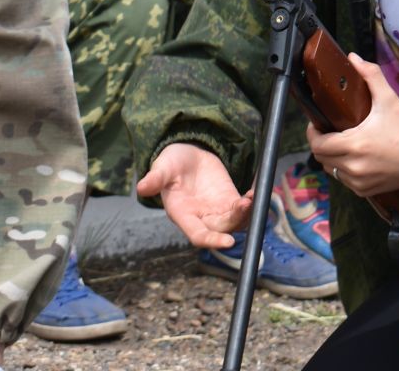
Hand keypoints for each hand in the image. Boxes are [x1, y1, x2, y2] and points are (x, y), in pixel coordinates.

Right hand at [136, 142, 253, 250]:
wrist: (187, 156)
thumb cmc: (171, 164)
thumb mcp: (162, 167)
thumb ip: (155, 178)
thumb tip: (141, 187)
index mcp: (182, 214)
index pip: (198, 235)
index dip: (212, 240)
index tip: (228, 242)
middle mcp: (201, 218)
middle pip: (221, 229)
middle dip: (235, 222)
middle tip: (245, 205)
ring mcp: (217, 210)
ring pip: (235, 222)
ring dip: (246, 214)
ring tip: (252, 197)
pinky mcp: (229, 200)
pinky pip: (242, 208)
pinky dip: (251, 204)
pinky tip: (256, 192)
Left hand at [307, 54, 398, 197]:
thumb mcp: (389, 99)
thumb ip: (370, 76)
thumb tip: (353, 58)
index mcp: (355, 144)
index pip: (318, 144)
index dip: (313, 133)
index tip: (317, 124)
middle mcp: (354, 166)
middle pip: (321, 158)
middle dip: (321, 144)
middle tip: (329, 131)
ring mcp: (358, 181)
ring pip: (331, 169)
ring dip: (331, 157)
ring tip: (341, 143)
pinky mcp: (365, 190)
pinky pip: (344, 180)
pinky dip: (344, 169)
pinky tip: (354, 158)